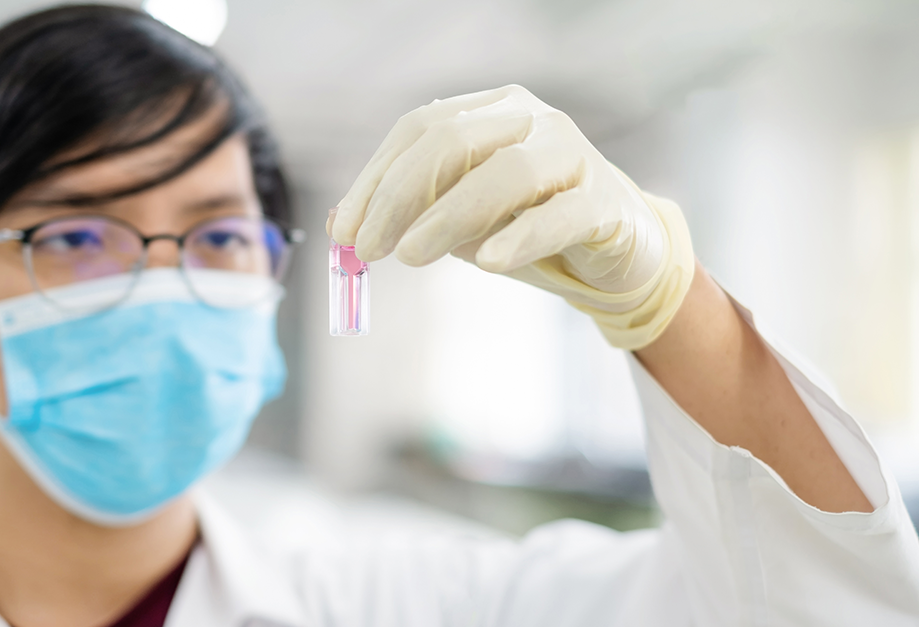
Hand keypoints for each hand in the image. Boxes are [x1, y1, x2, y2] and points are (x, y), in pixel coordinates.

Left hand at [330, 85, 693, 348]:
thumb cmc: (529, 226)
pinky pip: (560, 215)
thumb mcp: (460, 219)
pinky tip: (488, 263)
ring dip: (448, 216)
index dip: (374, 179)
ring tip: (411, 256)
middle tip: (369, 248)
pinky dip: (521, 237)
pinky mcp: (605, 203)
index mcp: (491, 111)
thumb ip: (406, 215)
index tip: (343, 231)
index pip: (419, 129)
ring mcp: (573, 156)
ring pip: (505, 173)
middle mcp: (532, 120)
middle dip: (399, 196)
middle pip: (452, 142)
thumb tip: (337, 225)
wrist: (619, 251)